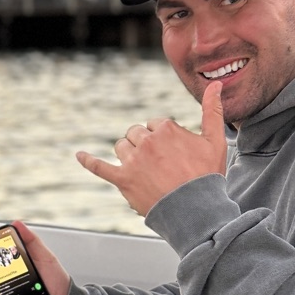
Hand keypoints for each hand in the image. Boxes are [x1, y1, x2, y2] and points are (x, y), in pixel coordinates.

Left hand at [75, 81, 227, 217]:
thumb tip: (215, 84)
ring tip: (143, 169)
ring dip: (128, 153)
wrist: (196, 210)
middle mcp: (146, 141)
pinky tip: (78, 155)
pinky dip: (88, 161)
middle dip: (145, 144)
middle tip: (160, 163)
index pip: (155, 124)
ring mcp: (133, 161)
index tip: (175, 154)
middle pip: (136, 133)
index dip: (164, 138)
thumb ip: (212, 110)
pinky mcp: (123, 180)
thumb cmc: (207, 176)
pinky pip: (100, 167)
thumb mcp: (215, 140)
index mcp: (166, 128)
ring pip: (121, 147)